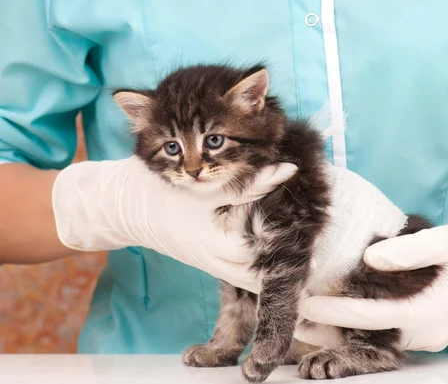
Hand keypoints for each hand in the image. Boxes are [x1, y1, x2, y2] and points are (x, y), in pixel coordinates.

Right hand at [51, 156, 296, 290]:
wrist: (130, 209)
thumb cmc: (167, 193)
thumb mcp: (210, 185)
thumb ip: (253, 181)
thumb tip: (289, 169)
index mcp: (226, 245)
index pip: (276, 247)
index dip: (299, 239)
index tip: (316, 228)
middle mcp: (225, 264)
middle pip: (272, 270)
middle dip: (294, 256)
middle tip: (316, 237)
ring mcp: (219, 270)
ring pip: (260, 277)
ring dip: (279, 263)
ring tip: (303, 247)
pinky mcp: (214, 268)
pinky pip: (247, 276)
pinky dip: (262, 266)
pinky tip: (276, 251)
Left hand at [298, 201, 447, 351]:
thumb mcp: (446, 241)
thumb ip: (406, 251)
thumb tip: (367, 259)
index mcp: (430, 313)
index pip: (370, 316)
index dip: (335, 311)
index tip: (306, 305)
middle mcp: (428, 333)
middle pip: (369, 335)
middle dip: (331, 331)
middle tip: (294, 322)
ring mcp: (430, 336)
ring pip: (378, 337)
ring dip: (345, 330)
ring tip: (309, 320)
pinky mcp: (430, 329)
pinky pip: (391, 332)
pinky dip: (364, 326)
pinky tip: (342, 316)